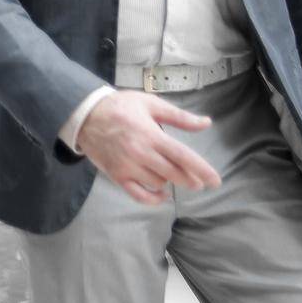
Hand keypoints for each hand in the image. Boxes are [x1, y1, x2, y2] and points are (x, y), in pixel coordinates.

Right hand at [75, 90, 221, 204]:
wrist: (85, 115)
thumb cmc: (121, 106)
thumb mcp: (150, 103)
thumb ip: (179, 116)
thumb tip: (206, 123)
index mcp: (151, 134)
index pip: (183, 156)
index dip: (202, 169)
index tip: (216, 181)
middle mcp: (141, 153)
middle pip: (174, 174)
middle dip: (191, 180)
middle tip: (200, 181)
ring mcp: (128, 167)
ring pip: (159, 183)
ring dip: (170, 181)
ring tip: (171, 173)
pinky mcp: (117, 175)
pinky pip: (139, 195)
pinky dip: (153, 199)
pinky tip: (163, 195)